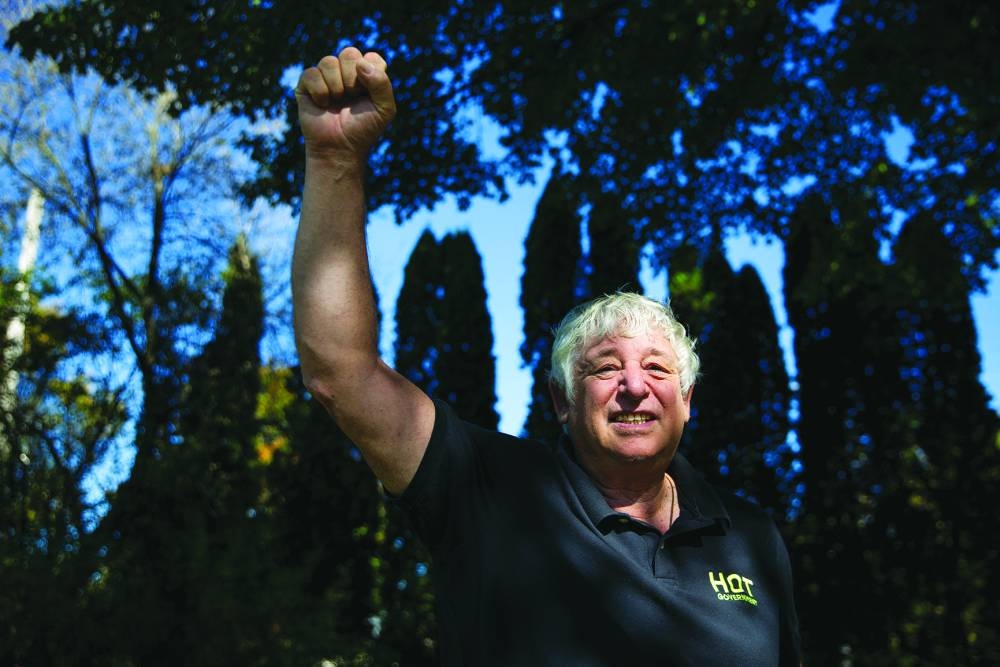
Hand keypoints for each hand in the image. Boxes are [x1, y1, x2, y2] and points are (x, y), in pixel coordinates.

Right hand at [295, 47, 395, 161]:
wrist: (340, 148)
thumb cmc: (363, 129)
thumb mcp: (384, 109)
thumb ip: (382, 83)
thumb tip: (360, 64)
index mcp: (366, 75)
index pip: (372, 58)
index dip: (371, 75)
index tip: (368, 95)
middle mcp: (346, 72)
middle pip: (349, 53)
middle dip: (352, 79)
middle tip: (351, 98)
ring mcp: (325, 77)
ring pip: (328, 61)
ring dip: (336, 86)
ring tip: (336, 102)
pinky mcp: (306, 84)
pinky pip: (311, 73)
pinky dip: (320, 92)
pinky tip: (322, 104)